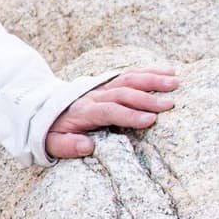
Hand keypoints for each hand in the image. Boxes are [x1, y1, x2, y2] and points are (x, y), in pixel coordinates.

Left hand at [45, 68, 178, 158]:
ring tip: (175, 82)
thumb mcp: (51, 143)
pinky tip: (169, 72)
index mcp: (83, 111)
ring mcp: (102, 87)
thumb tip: (87, 146)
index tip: (150, 120)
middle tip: (170, 105)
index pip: (108, 111)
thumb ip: (67, 146)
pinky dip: (149, 71)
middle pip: (122, 92)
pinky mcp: (109, 84)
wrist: (43, 110)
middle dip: (146, 98)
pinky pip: (130, 74)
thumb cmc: (51, 131)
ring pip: (128, 79)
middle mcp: (94, 96)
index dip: (128, 114)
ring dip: (152, 79)